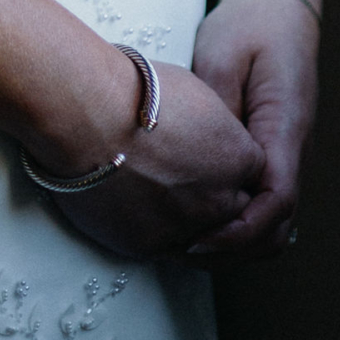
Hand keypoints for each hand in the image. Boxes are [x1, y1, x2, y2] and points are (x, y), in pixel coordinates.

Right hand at [48, 59, 266, 261]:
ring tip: (163, 199)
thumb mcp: (192, 93)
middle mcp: (220, 201)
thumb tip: (203, 139)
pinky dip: (154, 231)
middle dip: (217, 199)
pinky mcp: (148, 247)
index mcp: (238, 158)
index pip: (253, 174)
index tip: (211, 158)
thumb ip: (212, 129)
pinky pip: (163, 248)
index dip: (230, 166)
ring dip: (189, 223)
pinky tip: (138, 207)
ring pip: (202, 239)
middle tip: (188, 181)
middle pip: (234, 212)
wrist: (86, 115)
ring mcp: (186, 229)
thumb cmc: (132, 92)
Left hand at [185, 0, 318, 261]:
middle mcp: (296, 150)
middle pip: (278, 225)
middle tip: (180, 250)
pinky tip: (198, 212)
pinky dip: (238, 218)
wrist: (278, 4)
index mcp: (286, 128)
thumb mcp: (223, 57)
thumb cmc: (250, 25)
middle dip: (234, 248)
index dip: (238, 232)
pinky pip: (264, 200)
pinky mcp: (276, 152)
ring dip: (236, 238)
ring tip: (184, 239)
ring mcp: (289, 154)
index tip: (196, 241)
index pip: (276, 202)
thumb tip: (199, 162)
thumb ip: (214, 112)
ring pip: (274, 220)